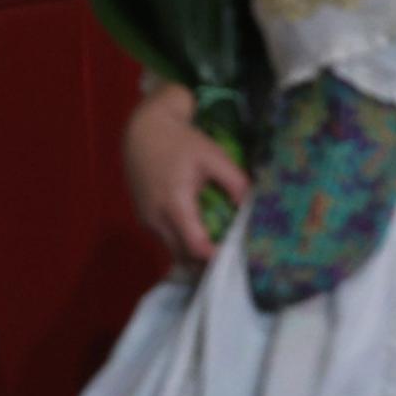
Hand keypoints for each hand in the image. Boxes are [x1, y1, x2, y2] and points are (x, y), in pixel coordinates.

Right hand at [123, 82, 249, 264]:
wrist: (144, 132)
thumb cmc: (181, 143)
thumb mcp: (214, 157)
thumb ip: (235, 182)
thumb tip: (252, 207)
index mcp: (175, 205)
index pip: (195, 246)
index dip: (216, 256)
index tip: (237, 255)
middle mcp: (156, 219)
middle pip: (183, 256)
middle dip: (206, 263)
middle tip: (233, 259)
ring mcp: (147, 221)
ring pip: (172, 250)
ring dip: (194, 255)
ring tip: (221, 249)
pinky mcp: (145, 219)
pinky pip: (166, 240)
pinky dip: (183, 243)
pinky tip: (203, 234)